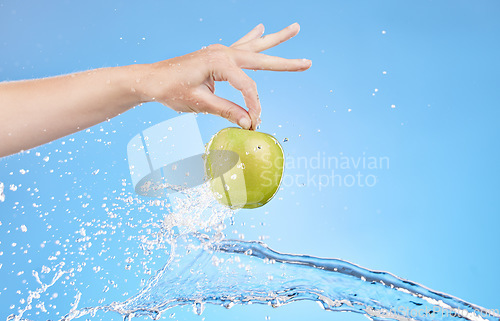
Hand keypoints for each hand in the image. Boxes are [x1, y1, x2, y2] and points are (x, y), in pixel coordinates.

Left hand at [136, 23, 310, 129]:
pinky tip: (260, 27)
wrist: (151, 80)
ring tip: (295, 28)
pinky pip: (240, 45)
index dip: (254, 106)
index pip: (248, 87)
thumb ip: (227, 111)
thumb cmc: (171, 90)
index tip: (254, 122)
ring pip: (254, 46)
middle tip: (308, 62)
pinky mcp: (216, 55)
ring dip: (274, 39)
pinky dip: (251, 37)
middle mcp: (223, 52)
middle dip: (285, 62)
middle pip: (261, 58)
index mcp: (220, 62)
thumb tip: (249, 122)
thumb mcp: (200, 103)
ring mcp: (220, 51)